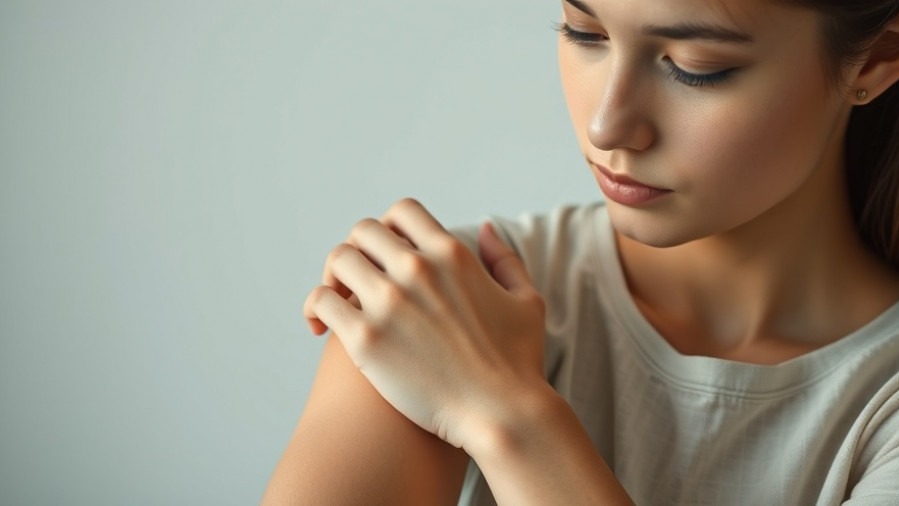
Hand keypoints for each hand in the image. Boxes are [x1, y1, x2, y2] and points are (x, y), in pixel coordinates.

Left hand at [303, 198, 545, 449]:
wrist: (501, 415)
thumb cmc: (517, 364)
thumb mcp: (526, 300)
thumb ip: (505, 259)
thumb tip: (484, 228)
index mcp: (451, 255)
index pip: (402, 211)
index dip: (389, 227)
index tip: (385, 252)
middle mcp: (418, 270)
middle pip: (363, 232)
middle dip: (357, 250)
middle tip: (355, 278)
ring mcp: (389, 302)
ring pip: (338, 260)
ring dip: (332, 276)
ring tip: (335, 300)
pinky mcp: (367, 338)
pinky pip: (322, 301)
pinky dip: (316, 308)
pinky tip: (319, 326)